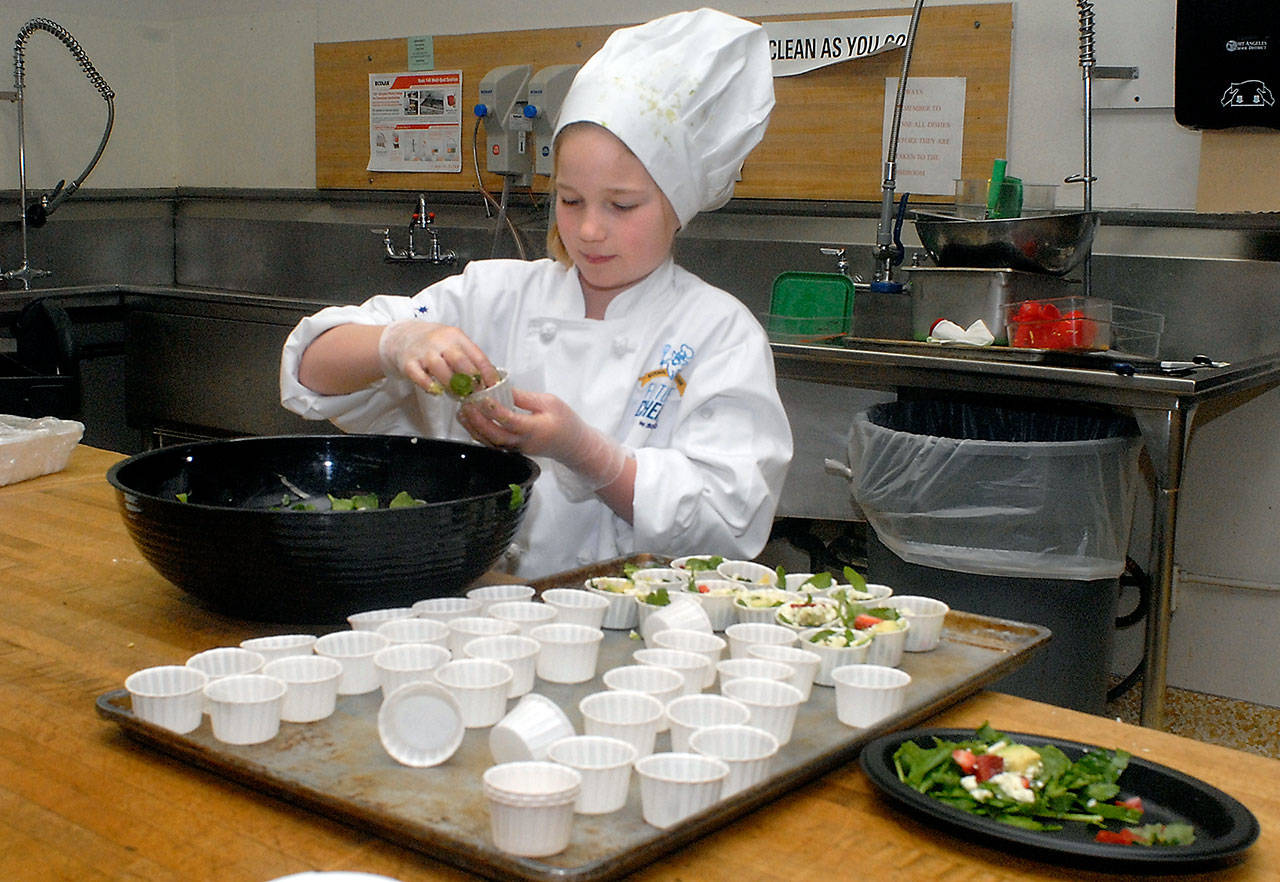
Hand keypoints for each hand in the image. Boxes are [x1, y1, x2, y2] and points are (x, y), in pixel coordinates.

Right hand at [377, 319, 498, 393]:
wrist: (401, 336)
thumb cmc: (433, 343)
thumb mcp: (453, 343)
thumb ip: (468, 358)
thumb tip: (488, 379)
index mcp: (456, 336)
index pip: (477, 355)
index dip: (487, 373)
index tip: (493, 386)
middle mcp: (440, 341)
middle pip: (460, 362)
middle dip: (471, 381)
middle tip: (477, 395)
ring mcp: (423, 352)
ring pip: (441, 369)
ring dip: (452, 385)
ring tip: (458, 395)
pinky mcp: (408, 363)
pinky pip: (420, 377)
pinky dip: (430, 386)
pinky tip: (437, 392)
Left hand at [458, 388, 628, 490]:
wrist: (573, 446)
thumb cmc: (565, 421)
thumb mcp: (549, 402)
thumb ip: (524, 397)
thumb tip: (502, 388)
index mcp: (535, 428)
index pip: (510, 420)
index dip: (494, 410)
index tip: (482, 397)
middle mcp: (523, 442)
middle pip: (495, 435)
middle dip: (478, 420)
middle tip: (466, 404)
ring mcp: (517, 449)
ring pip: (491, 442)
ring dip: (475, 428)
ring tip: (463, 412)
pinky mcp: (514, 450)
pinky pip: (493, 444)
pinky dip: (480, 434)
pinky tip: (471, 423)